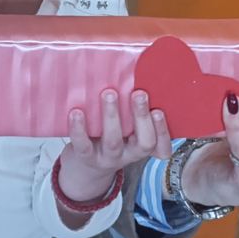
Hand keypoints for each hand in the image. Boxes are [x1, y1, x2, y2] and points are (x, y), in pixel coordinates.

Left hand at [57, 90, 172, 206]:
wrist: (84, 166)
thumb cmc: (108, 135)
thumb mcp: (124, 127)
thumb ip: (130, 108)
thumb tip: (133, 71)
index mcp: (141, 144)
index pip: (160, 144)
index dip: (163, 130)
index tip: (158, 110)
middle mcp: (129, 153)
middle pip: (143, 142)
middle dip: (141, 117)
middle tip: (139, 94)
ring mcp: (108, 157)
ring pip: (113, 141)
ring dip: (112, 116)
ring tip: (109, 94)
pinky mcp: (86, 157)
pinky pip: (83, 145)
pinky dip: (79, 128)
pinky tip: (76, 112)